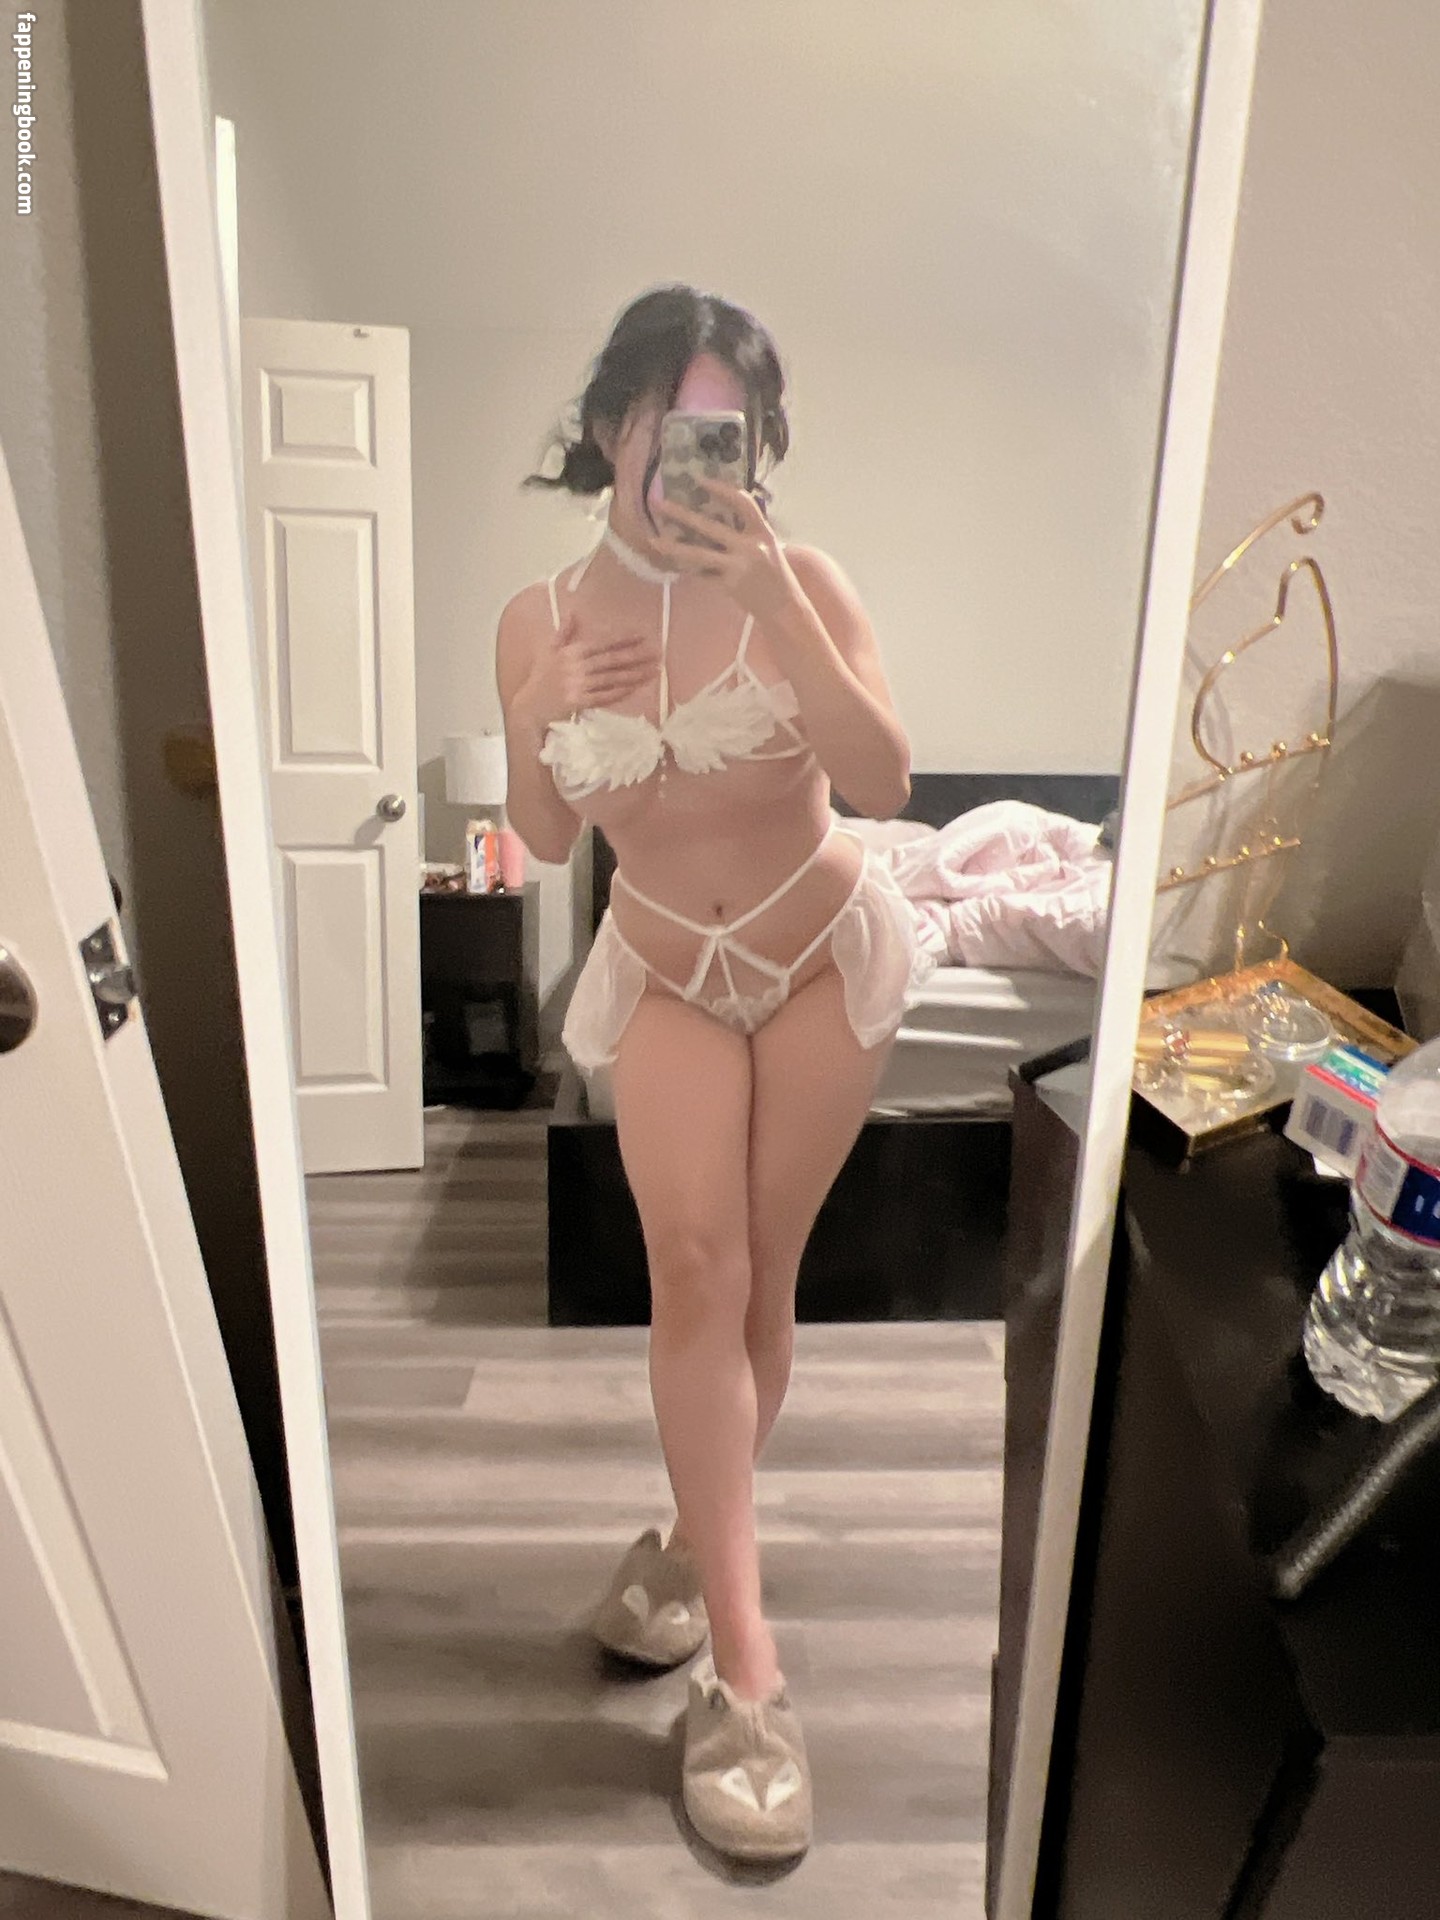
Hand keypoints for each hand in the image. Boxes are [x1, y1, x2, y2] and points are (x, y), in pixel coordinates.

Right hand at [518, 610, 658, 724]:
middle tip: (657, 653)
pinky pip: (605, 696)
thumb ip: (563, 631)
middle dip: (636, 656)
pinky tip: (635, 688)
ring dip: (635, 674)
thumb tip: (573, 612)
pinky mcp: (580, 702)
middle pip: (612, 660)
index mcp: (571, 651)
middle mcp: (576, 667)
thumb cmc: (540, 677)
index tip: (641, 636)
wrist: (528, 705)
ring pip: (612, 678)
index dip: (623, 639)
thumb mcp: (548, 650)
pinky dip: (621, 692)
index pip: (602, 643)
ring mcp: (579, 685)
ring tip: (653, 671)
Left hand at [650, 482, 801, 624]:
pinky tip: (672, 564)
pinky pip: (702, 574)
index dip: (721, 488)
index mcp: (762, 532)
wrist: (784, 608)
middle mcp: (750, 546)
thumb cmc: (776, 575)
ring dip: (673, 547)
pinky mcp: (729, 585)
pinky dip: (688, 569)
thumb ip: (747, 531)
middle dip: (682, 514)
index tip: (699, 479)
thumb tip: (717, 515)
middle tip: (659, 503)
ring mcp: (738, 566)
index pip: (742, 502)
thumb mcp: (768, 546)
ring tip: (652, 540)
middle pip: (710, 526)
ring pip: (698, 554)